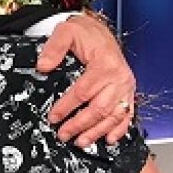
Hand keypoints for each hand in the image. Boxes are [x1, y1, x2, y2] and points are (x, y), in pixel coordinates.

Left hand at [37, 14, 135, 147]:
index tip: (53, 117)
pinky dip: (119, 129)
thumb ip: (53, 48)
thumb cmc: (86, 33)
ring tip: (81, 141)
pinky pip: (127, 114)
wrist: (100, 31)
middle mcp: (120, 77)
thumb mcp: (66, 31)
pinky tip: (109, 139)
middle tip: (63, 134)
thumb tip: (43, 65)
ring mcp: (126, 86)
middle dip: (80, 125)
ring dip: (97, 131)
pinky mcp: (129, 92)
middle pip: (99, 108)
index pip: (83, 92)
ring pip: (113, 115)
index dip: (66, 107)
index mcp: (105, 64)